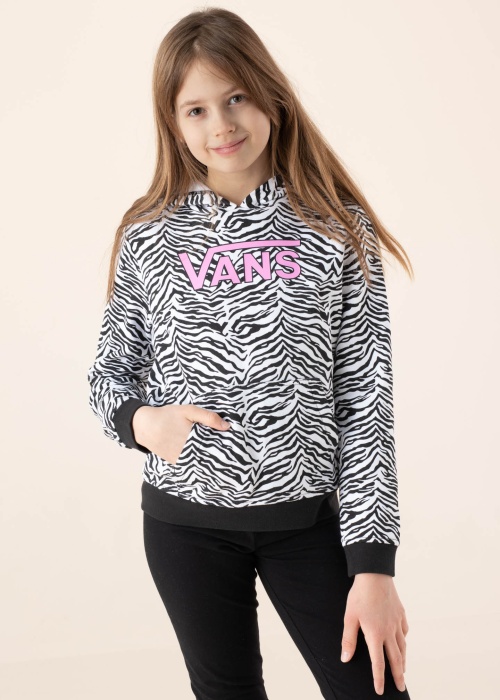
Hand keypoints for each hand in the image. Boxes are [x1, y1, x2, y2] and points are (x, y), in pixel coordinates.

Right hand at [132, 404, 230, 462]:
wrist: (145, 426)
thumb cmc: (168, 416)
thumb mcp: (188, 411)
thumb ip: (208, 417)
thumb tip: (227, 426)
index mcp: (194, 439)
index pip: (215, 449)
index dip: (226, 450)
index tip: (236, 450)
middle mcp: (188, 452)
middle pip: (210, 457)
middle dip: (219, 456)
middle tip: (232, 456)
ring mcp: (181, 459)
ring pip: (201, 462)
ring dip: (210, 460)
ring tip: (221, 458)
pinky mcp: (175, 462)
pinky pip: (191, 464)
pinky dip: (199, 462)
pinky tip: (206, 459)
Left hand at [341, 573, 408, 694]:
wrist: (375, 574)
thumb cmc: (359, 595)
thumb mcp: (349, 617)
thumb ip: (348, 640)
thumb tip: (345, 659)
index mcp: (375, 635)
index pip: (378, 663)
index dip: (378, 678)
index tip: (379, 691)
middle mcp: (389, 631)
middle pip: (395, 659)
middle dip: (398, 676)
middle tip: (401, 688)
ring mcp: (397, 622)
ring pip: (403, 646)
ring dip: (403, 661)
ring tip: (403, 670)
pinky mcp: (401, 613)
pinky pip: (404, 631)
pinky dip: (404, 640)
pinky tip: (402, 641)